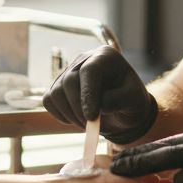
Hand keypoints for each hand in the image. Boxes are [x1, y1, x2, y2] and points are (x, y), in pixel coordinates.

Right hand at [42, 46, 157, 142]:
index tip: (91, 117)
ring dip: (69, 114)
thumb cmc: (130, 101)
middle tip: (90, 125)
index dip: (88, 94)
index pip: (90, 70)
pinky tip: (76, 120)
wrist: (122, 109)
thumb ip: (118, 100)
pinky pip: (49, 101)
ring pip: (56, 92)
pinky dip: (60, 115)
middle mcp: (84, 59)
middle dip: (78, 108)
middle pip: (70, 81)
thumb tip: (98, 106)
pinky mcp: (58, 86)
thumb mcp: (134, 100)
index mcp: (105, 56)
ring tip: (86, 124)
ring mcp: (68, 71)